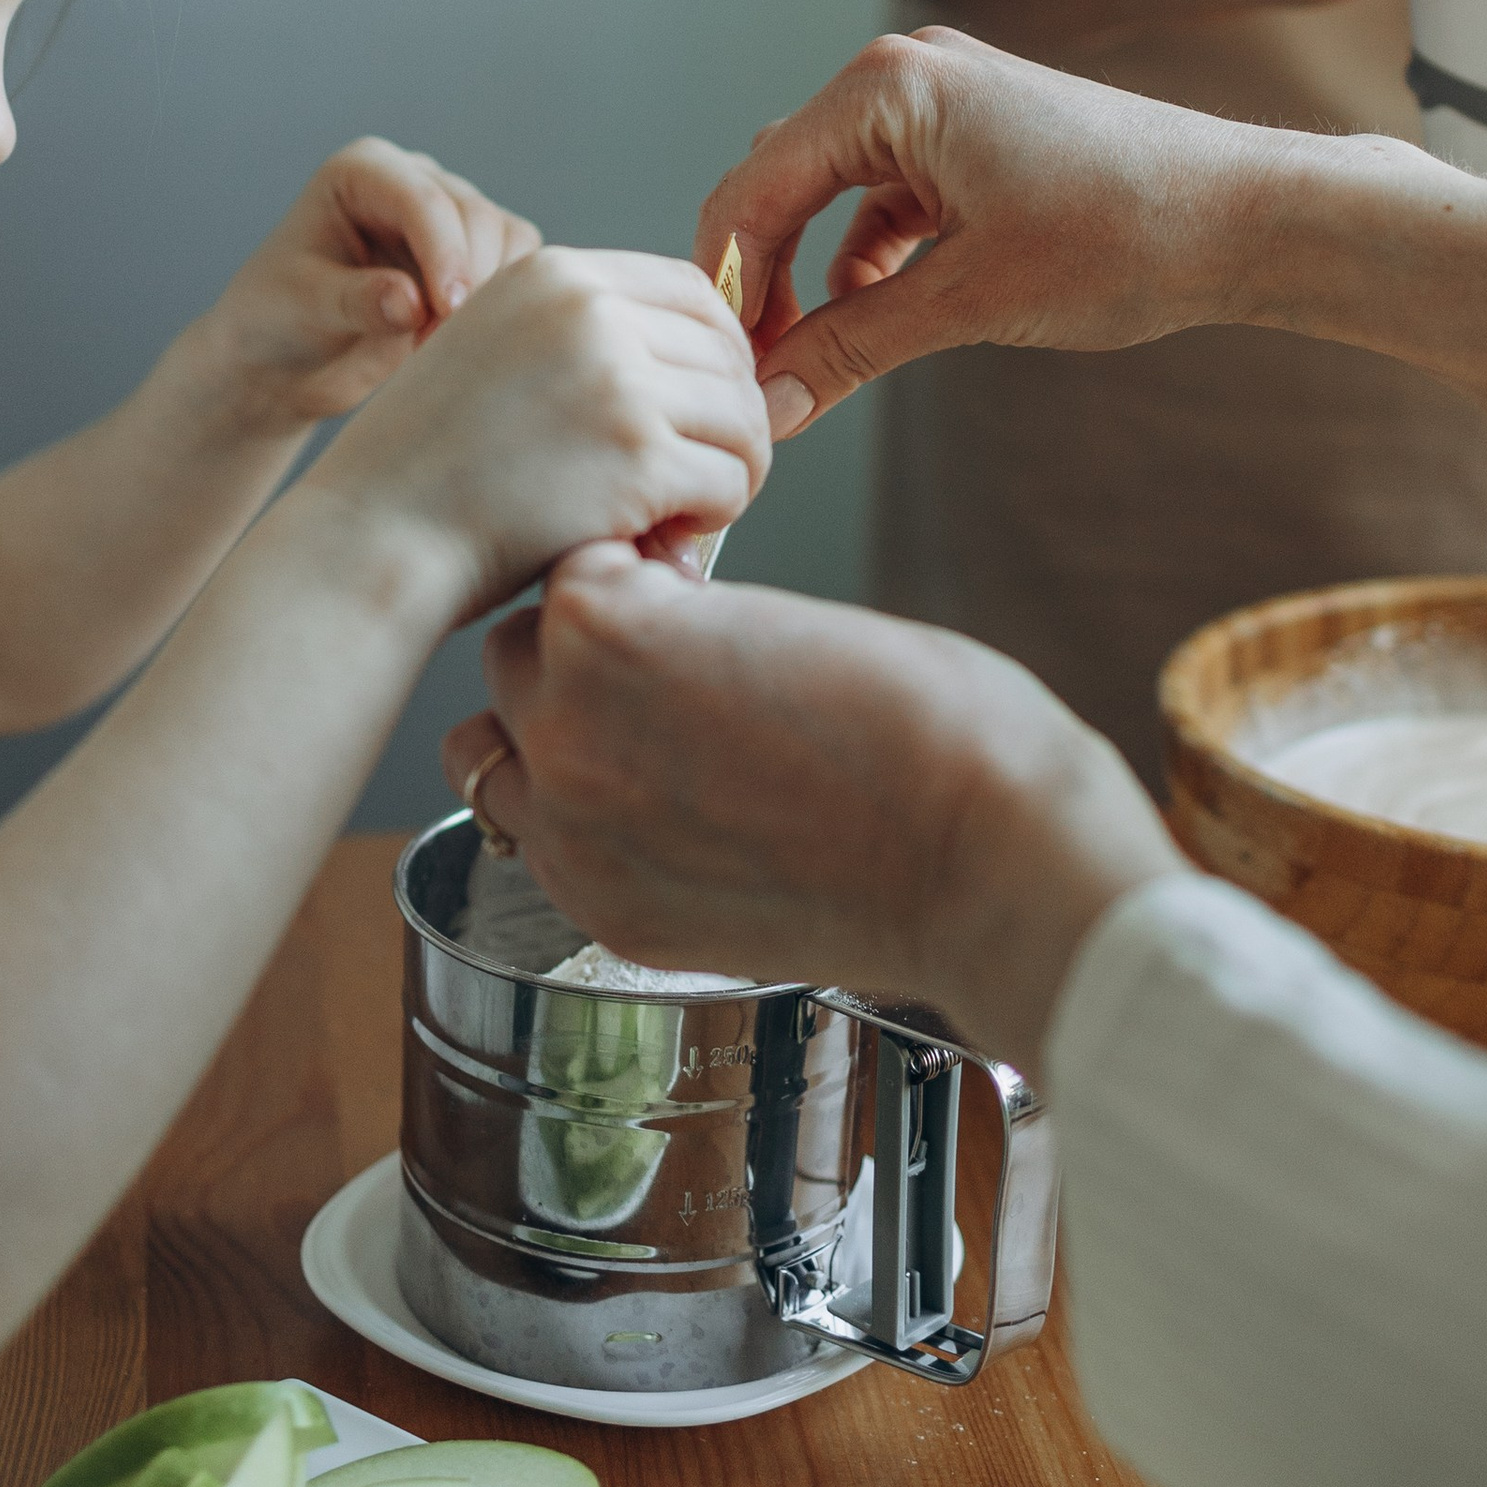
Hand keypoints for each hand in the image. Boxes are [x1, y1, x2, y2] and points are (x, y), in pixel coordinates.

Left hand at [205, 140, 538, 433]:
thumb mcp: (301, 308)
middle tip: (435, 342)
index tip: (448, 311)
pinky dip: (503, 302)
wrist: (287, 360)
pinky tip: (459, 336)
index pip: (422, 199)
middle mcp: (413, 179)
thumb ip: (356, 301)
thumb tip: (412, 303)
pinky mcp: (474, 254)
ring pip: (508, 238)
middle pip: (475, 216)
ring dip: (489, 293)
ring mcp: (449, 215)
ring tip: (437, 341)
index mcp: (363, 171)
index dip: (444, 253)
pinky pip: (518, 267)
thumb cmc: (278, 319)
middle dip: (466, 281)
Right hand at [310, 248, 768, 623]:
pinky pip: (729, 481)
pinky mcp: (636, 458)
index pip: (695, 292)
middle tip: (696, 476)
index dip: (720, 355)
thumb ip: (586, 340)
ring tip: (677, 510)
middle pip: (729, 355)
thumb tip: (720, 362)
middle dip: (730, 421)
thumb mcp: (499, 355)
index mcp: (554, 274)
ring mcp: (617, 381)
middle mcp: (589, 310)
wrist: (375, 538)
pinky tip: (660, 536)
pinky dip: (712, 517)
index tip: (706, 409)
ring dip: (728, 472)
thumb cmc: (434, 471)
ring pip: (743, 419)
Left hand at [441, 545, 1176, 1067]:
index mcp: (602, 628)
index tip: (689, 594)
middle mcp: (562, 732)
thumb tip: (639, 630)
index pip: (564, 573)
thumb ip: (677, 620)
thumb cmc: (926, 722)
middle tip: (680, 672)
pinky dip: (586, 823)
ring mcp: (576, 837)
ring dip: (556, 741)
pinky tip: (674, 812)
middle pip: (517, 658)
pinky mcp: (607, 914)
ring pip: (500, 759)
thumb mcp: (781, 610)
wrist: (986, 860)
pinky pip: (544, 847)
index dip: (632, 577)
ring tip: (658, 745)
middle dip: (583, 654)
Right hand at [693, 27, 1267, 432]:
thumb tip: (769, 403)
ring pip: (831, 193)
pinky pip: (885, 199)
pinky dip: (866, 259)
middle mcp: (905, 76)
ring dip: (812, 274)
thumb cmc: (1125, 236)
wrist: (1250, 218)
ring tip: (808, 360)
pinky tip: (871, 318)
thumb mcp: (969, 301)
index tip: (722, 368)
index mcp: (886, 89)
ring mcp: (943, 103)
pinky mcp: (976, 139)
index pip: (753, 186)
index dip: (727, 284)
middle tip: (757, 371)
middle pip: (781, 181)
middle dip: (761, 278)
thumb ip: (852, 347)